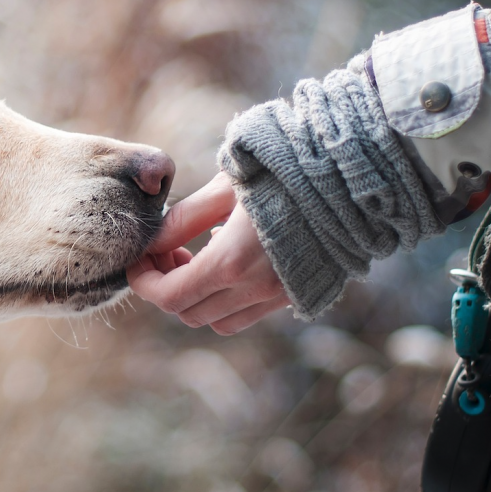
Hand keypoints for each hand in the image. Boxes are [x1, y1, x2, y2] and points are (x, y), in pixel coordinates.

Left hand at [128, 173, 289, 334]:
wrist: (352, 177)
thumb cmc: (284, 171)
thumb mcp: (225, 187)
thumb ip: (184, 219)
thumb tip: (152, 241)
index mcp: (232, 262)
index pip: (169, 296)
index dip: (143, 282)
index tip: (137, 259)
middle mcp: (256, 289)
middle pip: (188, 313)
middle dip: (166, 287)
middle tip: (166, 251)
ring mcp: (279, 296)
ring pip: (218, 321)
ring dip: (196, 297)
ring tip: (195, 257)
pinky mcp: (297, 294)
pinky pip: (248, 313)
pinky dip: (226, 299)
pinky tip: (229, 259)